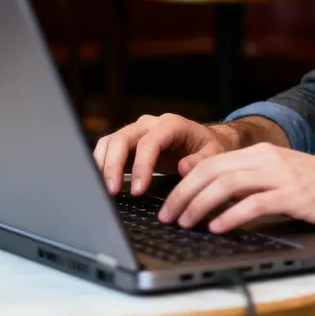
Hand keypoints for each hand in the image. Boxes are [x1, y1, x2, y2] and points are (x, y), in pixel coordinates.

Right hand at [93, 114, 235, 195]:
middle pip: (123, 138)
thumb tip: (183, 167)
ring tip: (102, 189)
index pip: (150, 142)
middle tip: (112, 192)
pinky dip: (101, 163)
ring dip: (103, 164)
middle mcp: (151, 124)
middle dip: (114, 165)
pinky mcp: (129, 142)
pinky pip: (109, 148)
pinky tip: (100, 181)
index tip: (139, 190)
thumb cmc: (209, 147)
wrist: (204, 140)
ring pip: (111, 141)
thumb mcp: (214, 154)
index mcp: (172, 124)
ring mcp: (137, 131)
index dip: (142, 166)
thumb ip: (201, 161)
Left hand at [158, 143, 314, 233]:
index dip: (185, 184)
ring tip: (185, 223)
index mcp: (263, 153)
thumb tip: (217, 199)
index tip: (169, 204)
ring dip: (199, 205)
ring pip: (227, 184)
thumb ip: (253, 182)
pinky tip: (217, 228)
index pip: (212, 163)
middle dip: (183, 194)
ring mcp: (282, 175)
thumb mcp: (284, 178)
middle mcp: (269, 158)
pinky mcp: (295, 195)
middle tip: (167, 216)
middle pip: (212, 171)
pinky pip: (254, 203)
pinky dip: (230, 216)